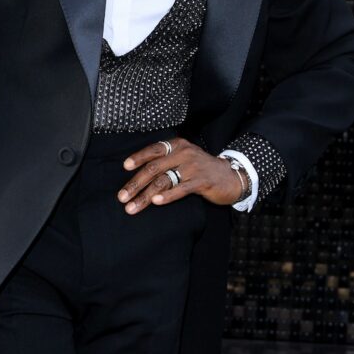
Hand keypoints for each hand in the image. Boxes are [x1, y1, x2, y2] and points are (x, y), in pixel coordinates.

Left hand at [117, 136, 247, 212]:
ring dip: (145, 195)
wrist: (231, 176)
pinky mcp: (202, 182)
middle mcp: (184, 154)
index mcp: (177, 146)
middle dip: (135, 184)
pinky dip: (167, 196)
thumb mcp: (183, 158)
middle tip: (122, 197)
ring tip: (132, 207)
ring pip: (164, 181)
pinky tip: (156, 202)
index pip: (154, 150)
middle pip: (154, 168)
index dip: (138, 158)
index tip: (125, 167)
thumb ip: (165, 162)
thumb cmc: (201, 169)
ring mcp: (193, 167)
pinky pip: (181, 189)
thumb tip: (138, 174)